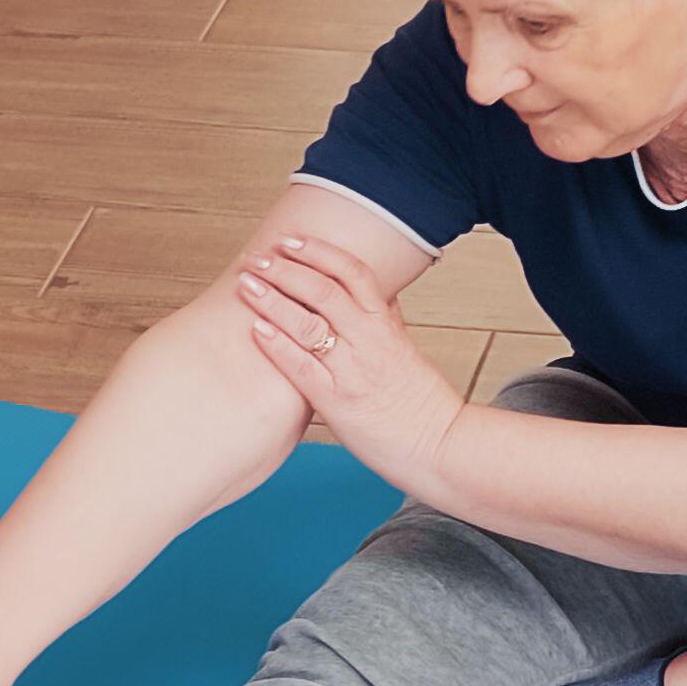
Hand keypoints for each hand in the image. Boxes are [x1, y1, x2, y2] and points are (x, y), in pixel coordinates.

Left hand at [238, 233, 462, 490]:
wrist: (440, 445)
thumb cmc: (421, 402)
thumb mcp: (407, 349)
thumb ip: (390, 320)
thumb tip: (382, 293)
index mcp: (386, 325)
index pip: (353, 272)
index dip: (319, 252)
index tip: (291, 240)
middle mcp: (369, 341)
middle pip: (324, 291)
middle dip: (285, 270)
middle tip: (256, 258)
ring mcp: (353, 371)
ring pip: (308, 324)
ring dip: (272, 301)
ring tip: (246, 284)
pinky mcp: (338, 403)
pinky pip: (302, 369)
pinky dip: (277, 346)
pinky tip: (257, 329)